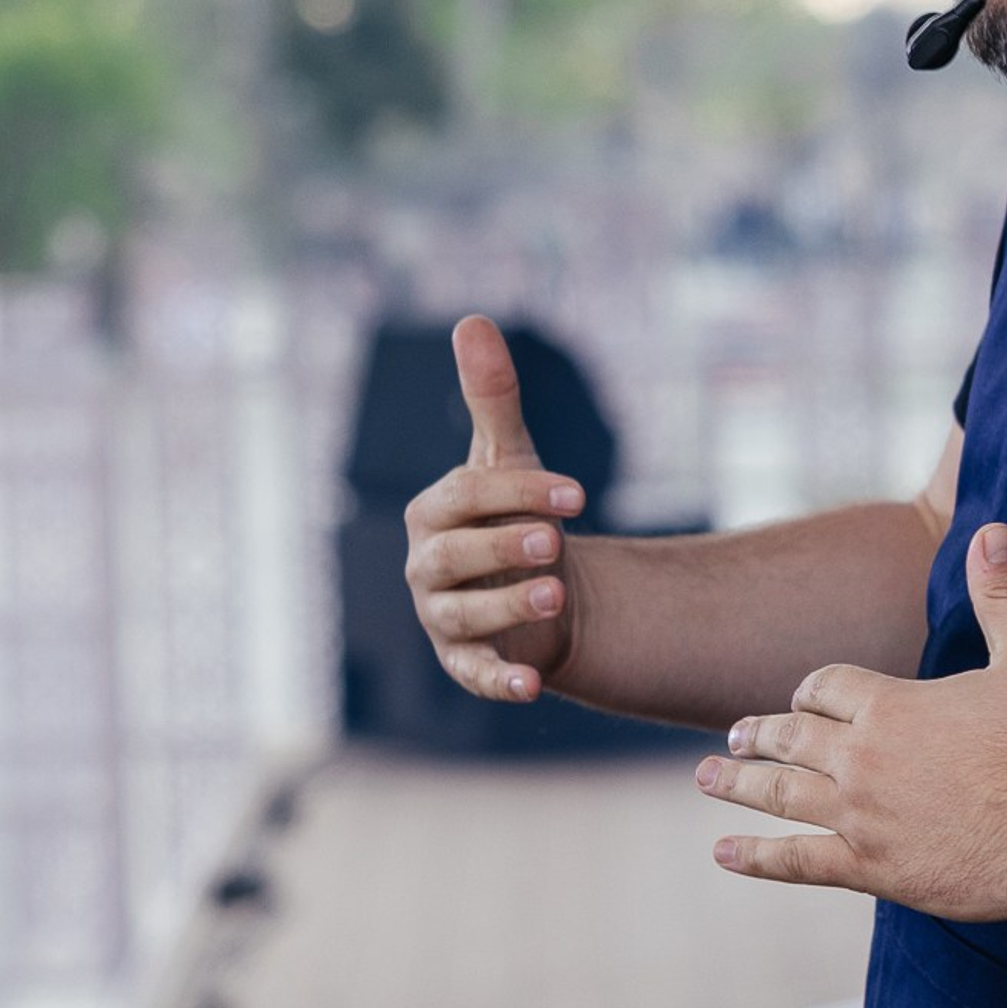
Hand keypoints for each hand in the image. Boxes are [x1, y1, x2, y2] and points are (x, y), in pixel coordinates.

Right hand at [402, 315, 587, 702]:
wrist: (543, 589)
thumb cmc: (517, 515)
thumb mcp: (508, 458)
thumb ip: (492, 399)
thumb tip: (472, 320)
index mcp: (433, 512)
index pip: (467, 496)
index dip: (520, 491)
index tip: (579, 492)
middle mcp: (426, 566)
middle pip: (453, 555)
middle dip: (503, 546)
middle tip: (556, 542)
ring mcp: (440, 616)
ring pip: (459, 615)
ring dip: (506, 606)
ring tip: (557, 592)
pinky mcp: (464, 662)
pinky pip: (472, 674)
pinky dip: (497, 681)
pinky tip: (532, 687)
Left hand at [693, 521, 1006, 914]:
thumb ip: (1000, 595)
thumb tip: (992, 529)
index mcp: (889, 704)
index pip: (824, 687)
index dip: (811, 691)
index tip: (803, 699)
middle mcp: (860, 757)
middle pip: (790, 737)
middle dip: (759, 734)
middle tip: (733, 737)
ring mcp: (858, 815)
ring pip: (780, 793)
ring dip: (737, 783)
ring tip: (707, 777)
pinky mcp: (868, 867)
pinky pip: (796, 861)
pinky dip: (756, 857)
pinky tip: (723, 853)